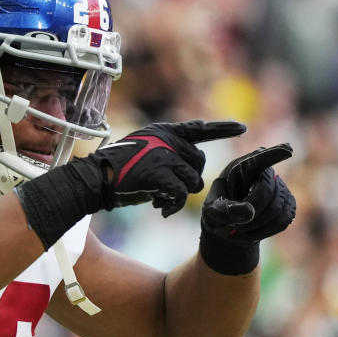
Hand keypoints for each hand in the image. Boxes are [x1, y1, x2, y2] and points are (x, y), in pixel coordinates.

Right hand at [13, 120, 246, 249]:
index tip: (242, 128)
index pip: (198, 129)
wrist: (95, 179)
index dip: (222, 129)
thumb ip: (165, 151)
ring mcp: (165, 155)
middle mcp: (167, 140)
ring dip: (178, 196)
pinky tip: (161, 209)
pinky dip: (173, 205)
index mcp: (163, 131)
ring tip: (160, 201)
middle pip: (198, 164)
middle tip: (167, 192)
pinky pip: (181, 195)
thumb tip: (189, 166)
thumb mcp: (143, 150)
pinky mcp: (161, 174)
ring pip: (192, 181)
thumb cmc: (115, 170)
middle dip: (188, 180)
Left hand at [199, 144, 295, 273]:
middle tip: (236, 225)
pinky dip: (268, 229)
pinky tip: (255, 231)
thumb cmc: (217, 212)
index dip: (274, 154)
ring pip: (278, 207)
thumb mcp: (212, 212)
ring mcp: (279, 186)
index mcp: (241, 167)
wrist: (227, 225)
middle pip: (267, 192)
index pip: (259, 158)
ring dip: (259, 224)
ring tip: (242, 229)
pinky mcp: (288, 202)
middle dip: (252, 212)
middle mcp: (263, 172)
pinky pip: (285, 218)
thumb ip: (226, 210)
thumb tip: (250, 212)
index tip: (287, 150)